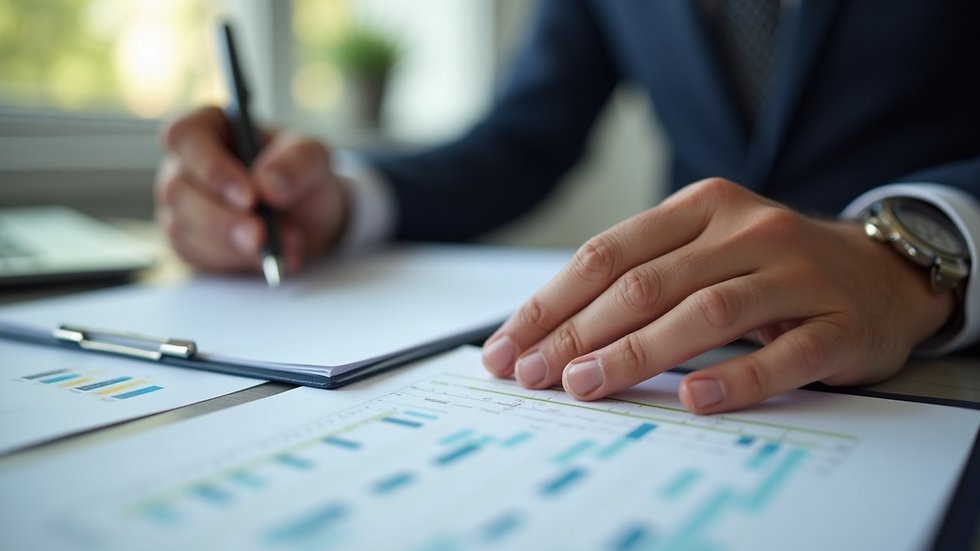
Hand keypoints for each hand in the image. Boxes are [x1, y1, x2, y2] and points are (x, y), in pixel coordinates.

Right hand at [155, 107, 347, 273]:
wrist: (307, 218)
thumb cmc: (300, 175)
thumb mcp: (313, 158)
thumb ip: (297, 162)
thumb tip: (268, 183)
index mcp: (208, 126)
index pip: (184, 136)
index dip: (210, 167)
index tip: (248, 195)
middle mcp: (184, 164)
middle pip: (177, 190)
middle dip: (222, 219)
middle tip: (260, 235)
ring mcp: (181, 204)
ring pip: (182, 228)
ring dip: (234, 244)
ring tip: (284, 243)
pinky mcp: (187, 239)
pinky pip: (194, 255)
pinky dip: (234, 261)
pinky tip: (266, 257)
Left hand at [482, 178, 954, 412]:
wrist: (882, 273)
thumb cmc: (769, 268)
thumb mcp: (705, 251)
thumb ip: (641, 278)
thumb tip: (549, 335)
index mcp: (702, 207)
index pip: (608, 254)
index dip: (552, 303)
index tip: (508, 347)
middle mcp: (748, 230)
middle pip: (646, 284)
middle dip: (578, 333)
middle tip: (534, 374)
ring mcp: (796, 274)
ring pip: (707, 313)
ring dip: (638, 353)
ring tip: (587, 385)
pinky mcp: (839, 323)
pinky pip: (784, 354)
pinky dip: (737, 378)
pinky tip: (694, 399)